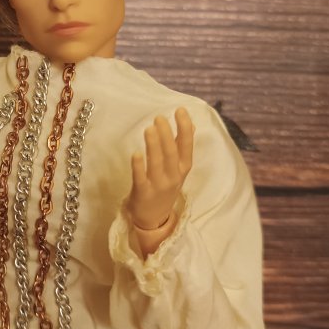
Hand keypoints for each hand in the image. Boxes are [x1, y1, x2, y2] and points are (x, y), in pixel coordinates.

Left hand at [125, 108, 194, 232]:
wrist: (155, 218)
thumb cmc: (165, 186)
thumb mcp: (178, 168)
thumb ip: (182, 146)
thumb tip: (192, 124)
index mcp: (183, 168)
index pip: (186, 146)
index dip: (185, 128)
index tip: (180, 110)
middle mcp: (173, 176)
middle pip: (171, 154)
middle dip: (166, 135)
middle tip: (159, 118)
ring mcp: (158, 185)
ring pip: (157, 164)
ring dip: (154, 146)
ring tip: (149, 128)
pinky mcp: (143, 193)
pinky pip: (140, 179)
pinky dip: (139, 167)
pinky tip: (136, 154)